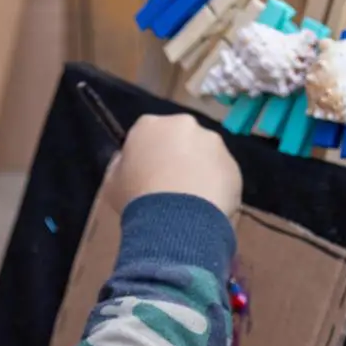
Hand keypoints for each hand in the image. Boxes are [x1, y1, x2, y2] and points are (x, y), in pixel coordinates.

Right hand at [108, 113, 241, 222]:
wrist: (176, 220)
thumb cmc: (137, 199)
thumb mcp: (112, 183)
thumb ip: (120, 165)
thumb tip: (127, 160)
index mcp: (149, 125)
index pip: (147, 133)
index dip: (147, 154)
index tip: (146, 174)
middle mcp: (184, 124)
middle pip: (180, 138)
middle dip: (177, 156)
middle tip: (170, 186)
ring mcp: (212, 143)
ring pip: (204, 154)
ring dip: (199, 170)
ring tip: (190, 200)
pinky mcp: (232, 163)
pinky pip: (222, 174)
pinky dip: (216, 186)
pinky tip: (206, 207)